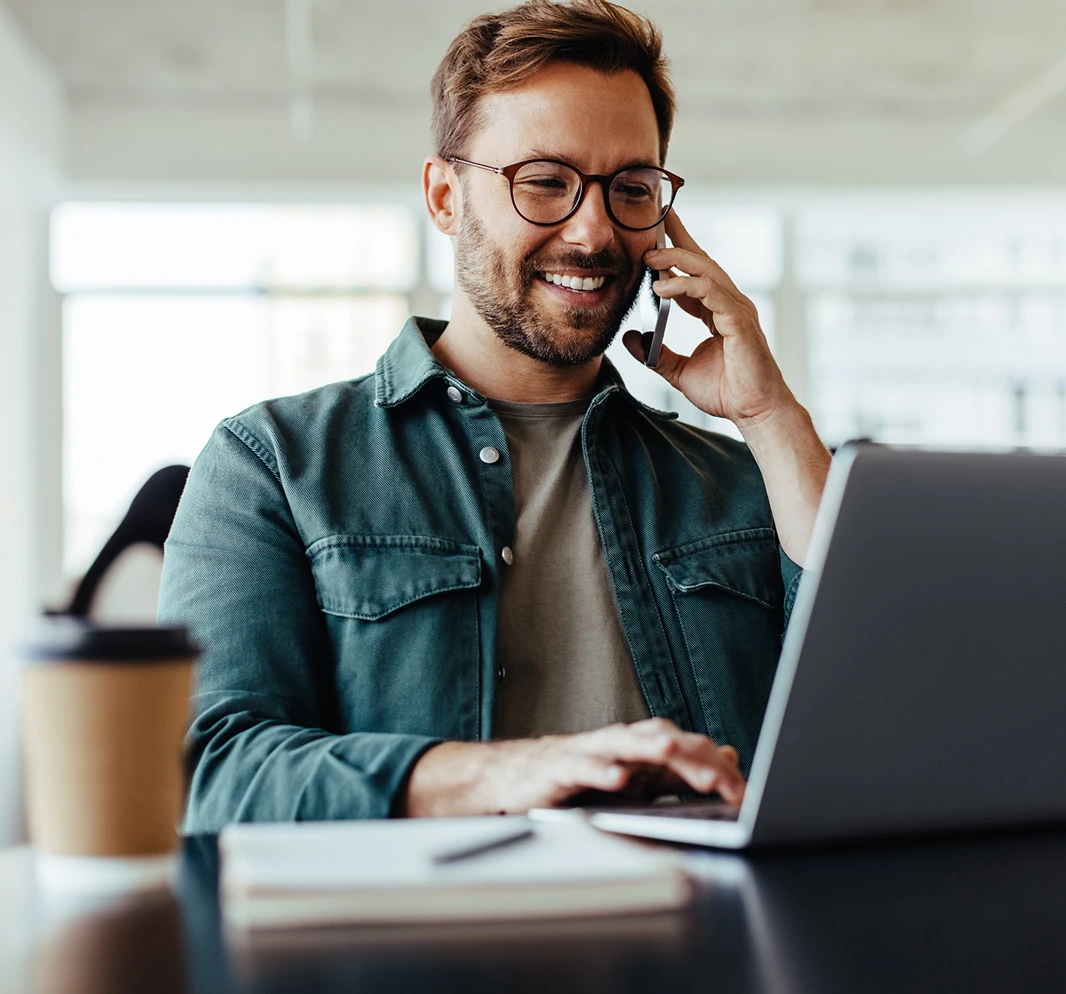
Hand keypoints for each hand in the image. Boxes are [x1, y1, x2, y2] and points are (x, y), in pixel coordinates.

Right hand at [400, 717, 745, 816]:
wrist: (513, 779)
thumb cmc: (576, 780)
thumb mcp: (635, 781)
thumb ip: (679, 772)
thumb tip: (726, 757)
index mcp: (641, 749)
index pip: (688, 751)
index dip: (716, 769)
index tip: (743, 794)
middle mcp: (619, 744)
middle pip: (663, 740)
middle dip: (694, 759)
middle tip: (723, 780)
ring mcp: (589, 753)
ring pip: (624, 744)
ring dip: (650, 747)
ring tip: (673, 754)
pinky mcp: (559, 768)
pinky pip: (582, 767)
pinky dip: (600, 771)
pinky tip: (617, 780)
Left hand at [622, 209, 791, 429]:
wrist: (753, 412)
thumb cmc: (727, 392)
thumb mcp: (678, 370)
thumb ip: (655, 354)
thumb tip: (629, 339)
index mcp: (716, 310)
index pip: (694, 272)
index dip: (675, 251)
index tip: (653, 233)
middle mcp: (728, 303)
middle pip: (701, 260)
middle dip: (677, 238)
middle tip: (652, 224)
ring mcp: (736, 309)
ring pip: (706, 270)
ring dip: (676, 259)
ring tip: (649, 258)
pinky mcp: (739, 321)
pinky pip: (710, 292)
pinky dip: (686, 285)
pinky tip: (662, 286)